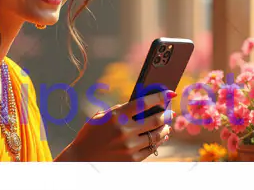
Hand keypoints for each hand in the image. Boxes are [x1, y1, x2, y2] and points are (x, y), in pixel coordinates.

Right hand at [58, 91, 174, 161]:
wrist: (82, 158)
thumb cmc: (91, 134)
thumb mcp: (101, 117)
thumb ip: (120, 110)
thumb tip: (141, 104)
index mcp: (116, 116)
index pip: (143, 103)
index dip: (160, 97)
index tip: (170, 94)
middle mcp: (125, 131)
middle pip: (156, 120)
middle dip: (167, 114)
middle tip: (171, 112)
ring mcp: (130, 146)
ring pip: (157, 136)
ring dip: (165, 129)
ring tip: (166, 125)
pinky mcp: (132, 159)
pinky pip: (152, 148)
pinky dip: (158, 142)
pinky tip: (160, 137)